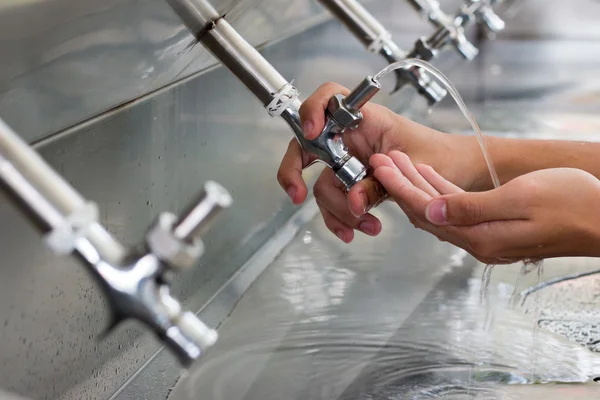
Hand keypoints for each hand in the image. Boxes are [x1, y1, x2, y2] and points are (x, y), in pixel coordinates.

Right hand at [277, 82, 480, 242]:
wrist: (458, 172)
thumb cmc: (443, 156)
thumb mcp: (413, 170)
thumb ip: (380, 185)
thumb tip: (353, 203)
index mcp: (367, 119)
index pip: (328, 99)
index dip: (312, 111)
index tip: (312, 133)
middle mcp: (352, 137)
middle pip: (307, 146)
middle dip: (295, 172)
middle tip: (297, 194)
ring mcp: (350, 160)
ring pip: (322, 182)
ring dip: (336, 209)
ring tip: (364, 226)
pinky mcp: (354, 182)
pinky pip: (335, 199)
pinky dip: (341, 217)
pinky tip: (357, 229)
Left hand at [371, 151, 599, 262]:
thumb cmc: (573, 205)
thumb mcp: (520, 199)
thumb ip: (471, 208)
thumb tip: (430, 212)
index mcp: (479, 236)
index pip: (425, 210)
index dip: (400, 186)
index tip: (381, 167)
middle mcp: (478, 240)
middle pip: (427, 211)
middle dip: (402, 183)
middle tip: (382, 160)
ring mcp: (486, 236)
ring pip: (440, 209)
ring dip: (418, 184)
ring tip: (399, 162)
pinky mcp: (496, 228)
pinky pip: (458, 210)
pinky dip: (441, 190)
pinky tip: (430, 176)